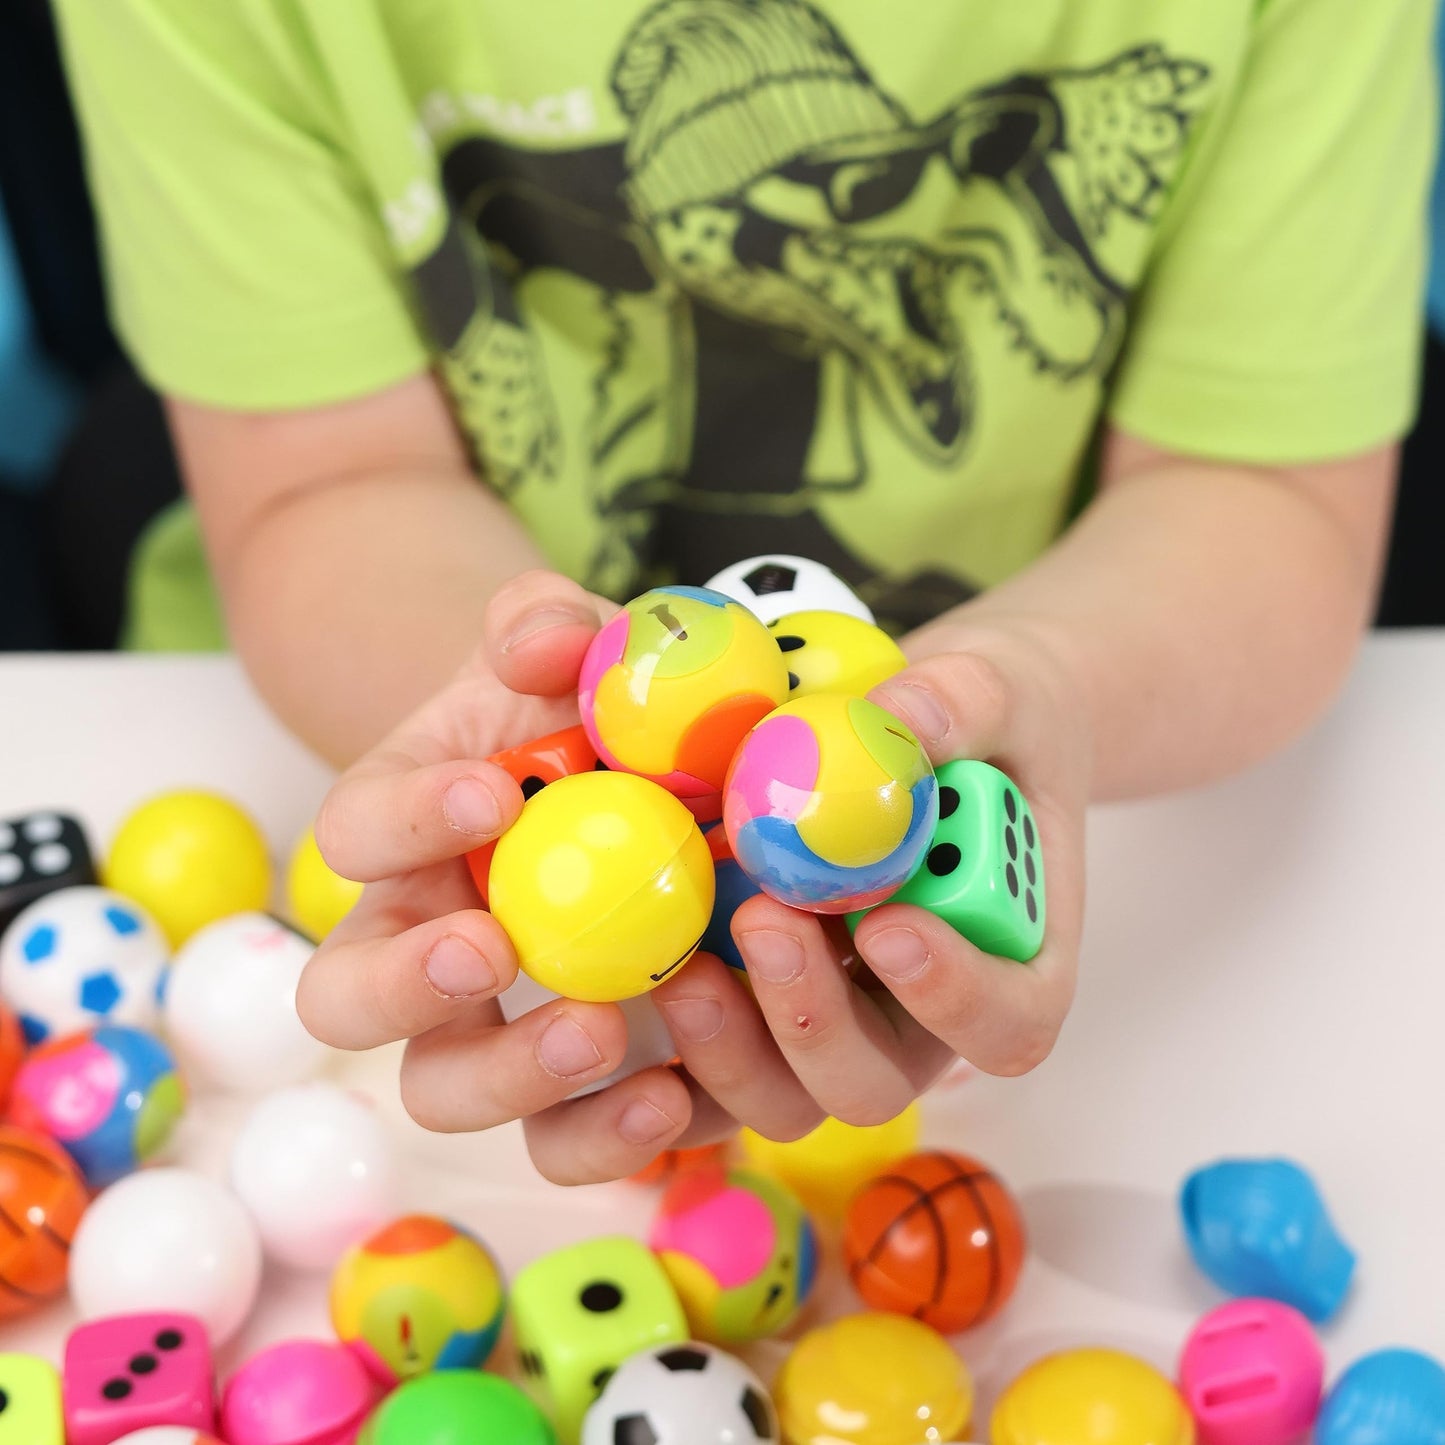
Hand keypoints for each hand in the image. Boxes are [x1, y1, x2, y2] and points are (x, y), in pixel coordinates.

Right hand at [297, 571, 726, 1183]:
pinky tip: (672, 1094)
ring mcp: (486, 1023)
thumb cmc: (579, 714)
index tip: (493, 794)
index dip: (404, 822)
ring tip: (601, 1030)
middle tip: (488, 948)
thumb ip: (544, 625)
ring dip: (508, 1076)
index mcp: (398, 833)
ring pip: (444, 1090)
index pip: (353, 833)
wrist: (640, 792)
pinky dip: (606, 1136)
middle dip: (403, 983)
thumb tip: (538, 647)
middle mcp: (414, 941)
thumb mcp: (567, 649)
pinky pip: (563, 1139)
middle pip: (347, 999)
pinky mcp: (575, 1079)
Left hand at [647, 618, 1089, 1133]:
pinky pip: (708, 1063)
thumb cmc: (985, 721)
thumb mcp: (995, 691)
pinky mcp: (752, 1008)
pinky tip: (632, 973)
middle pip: (875, 1082)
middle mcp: (919, 1018)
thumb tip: (897, 719)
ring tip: (685, 959)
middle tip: (765, 920)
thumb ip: (963, 706)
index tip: (892, 924)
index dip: (954, 1000)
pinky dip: (672, 1036)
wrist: (929, 729)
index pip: (1007, 1024)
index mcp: (1009, 960)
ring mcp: (833, 1022)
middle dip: (813, 1022)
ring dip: (729, 1046)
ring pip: (784, 1095)